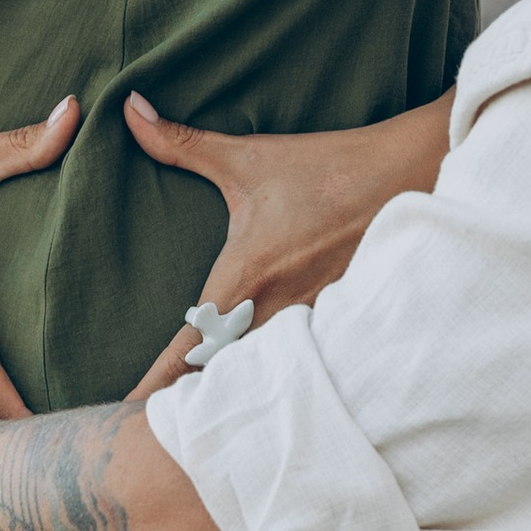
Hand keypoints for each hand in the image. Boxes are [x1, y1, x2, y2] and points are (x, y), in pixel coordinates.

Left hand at [123, 92, 451, 393]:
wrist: (409, 175)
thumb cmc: (326, 169)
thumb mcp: (247, 159)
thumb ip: (181, 143)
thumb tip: (130, 110)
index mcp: (244, 281)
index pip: (185, 353)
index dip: (149, 389)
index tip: (121, 415)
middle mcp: (275, 313)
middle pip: (219, 380)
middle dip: (187, 400)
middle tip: (153, 419)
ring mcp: (311, 325)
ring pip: (261, 377)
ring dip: (234, 390)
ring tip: (204, 412)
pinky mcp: (339, 324)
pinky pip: (299, 364)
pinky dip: (277, 376)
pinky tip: (267, 386)